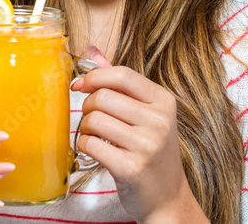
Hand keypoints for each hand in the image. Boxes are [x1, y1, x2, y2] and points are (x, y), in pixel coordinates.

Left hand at [71, 48, 202, 222]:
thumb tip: (92, 49)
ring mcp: (147, 145)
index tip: (80, 85)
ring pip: (93, 120)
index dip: (94, 76)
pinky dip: (84, 146)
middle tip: (92, 120)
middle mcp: (159, 121)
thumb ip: (120, 81)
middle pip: (102, 97)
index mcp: (163, 101)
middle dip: (87, 107)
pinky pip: (90, 144)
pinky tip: (94, 152)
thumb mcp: (145, 113)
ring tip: (95, 137)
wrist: (167, 198)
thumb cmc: (151, 152)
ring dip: (85, 128)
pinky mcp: (131, 168)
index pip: (121, 74)